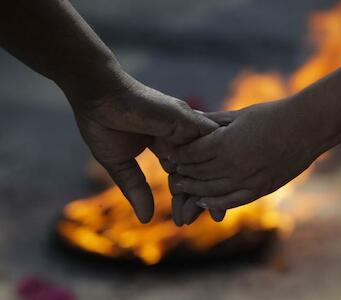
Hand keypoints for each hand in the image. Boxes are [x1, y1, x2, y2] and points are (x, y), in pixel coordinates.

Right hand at [65, 70, 222, 222]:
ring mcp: (184, 126)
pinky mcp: (187, 119)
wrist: (97, 95)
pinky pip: (209, 140)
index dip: (186, 193)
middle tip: (218, 217)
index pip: (181, 172)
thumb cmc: (103, 124)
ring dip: (216, 181)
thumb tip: (146, 219)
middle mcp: (178, 135)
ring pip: (207, 156)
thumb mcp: (120, 164)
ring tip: (221, 211)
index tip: (191, 216)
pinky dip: (216, 160)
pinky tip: (225, 185)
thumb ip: (135, 188)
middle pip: (198, 167)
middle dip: (207, 192)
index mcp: (164, 144)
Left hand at [171, 97, 322, 209]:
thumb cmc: (272, 116)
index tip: (170, 153)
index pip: (191, 153)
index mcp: (225, 143)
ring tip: (182, 186)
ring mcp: (245, 180)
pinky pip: (230, 202)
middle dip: (181, 172)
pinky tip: (204, 201)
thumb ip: (214, 121)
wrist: (306, 128)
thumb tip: (192, 119)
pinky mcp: (258, 190)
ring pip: (209, 191)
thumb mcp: (239, 115)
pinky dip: (213, 204)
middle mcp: (232, 165)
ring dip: (192, 189)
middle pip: (196, 173)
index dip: (177, 154)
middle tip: (172, 172)